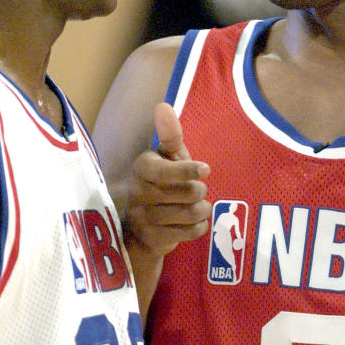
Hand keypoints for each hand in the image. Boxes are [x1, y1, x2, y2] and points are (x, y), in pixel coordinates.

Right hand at [125, 103, 211, 256]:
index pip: (166, 171)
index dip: (188, 170)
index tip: (205, 169)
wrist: (144, 227)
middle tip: (197, 192)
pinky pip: (190, 232)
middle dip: (200, 192)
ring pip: (191, 213)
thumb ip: (169, 134)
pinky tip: (194, 222)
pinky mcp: (154, 239)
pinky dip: (199, 227)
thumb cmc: (162, 183)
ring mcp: (144, 218)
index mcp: (142, 168)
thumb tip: (162, 105)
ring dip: (202, 210)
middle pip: (187, 193)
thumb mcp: (167, 157)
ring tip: (197, 207)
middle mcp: (139, 193)